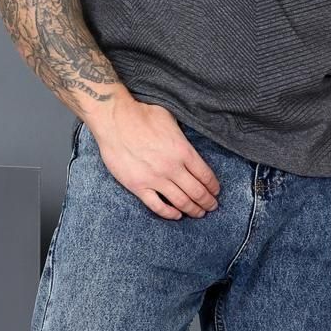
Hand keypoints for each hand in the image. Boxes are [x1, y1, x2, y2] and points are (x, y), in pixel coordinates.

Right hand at [89, 100, 220, 218]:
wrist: (114, 120)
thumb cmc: (142, 115)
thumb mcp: (171, 120)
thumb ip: (183, 137)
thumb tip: (189, 144)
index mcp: (183, 151)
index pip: (206, 175)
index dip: (214, 187)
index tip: (216, 192)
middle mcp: (172, 167)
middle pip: (197, 192)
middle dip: (208, 202)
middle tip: (212, 206)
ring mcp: (155, 179)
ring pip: (181, 202)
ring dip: (193, 210)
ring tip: (199, 213)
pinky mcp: (138, 186)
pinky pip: (157, 206)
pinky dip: (169, 214)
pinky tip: (176, 215)